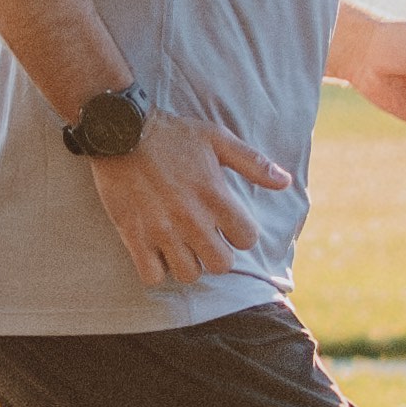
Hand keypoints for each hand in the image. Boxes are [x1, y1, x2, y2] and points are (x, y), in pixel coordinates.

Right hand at [93, 99, 294, 299]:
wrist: (120, 131)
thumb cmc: (172, 135)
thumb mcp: (217, 139)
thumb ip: (253, 163)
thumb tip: (285, 182)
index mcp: (215, 196)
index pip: (246, 239)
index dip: (241, 234)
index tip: (228, 225)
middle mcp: (191, 218)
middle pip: (220, 265)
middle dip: (217, 254)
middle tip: (205, 239)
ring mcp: (161, 230)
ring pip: (187, 274)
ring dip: (187, 263)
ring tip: (180, 246)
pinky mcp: (134, 235)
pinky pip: (152, 275)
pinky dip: (156, 269)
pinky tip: (156, 252)